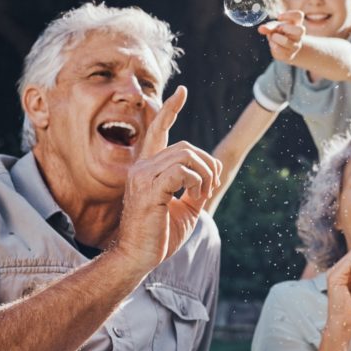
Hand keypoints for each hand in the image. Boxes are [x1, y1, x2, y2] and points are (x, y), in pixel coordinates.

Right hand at [115, 86, 222, 273]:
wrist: (138, 258)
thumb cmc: (159, 236)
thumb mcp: (185, 208)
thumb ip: (196, 188)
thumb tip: (212, 174)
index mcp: (149, 168)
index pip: (158, 130)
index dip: (170, 110)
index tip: (182, 92)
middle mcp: (142, 167)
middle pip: (186, 147)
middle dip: (208, 164)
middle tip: (211, 187)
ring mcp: (142, 176)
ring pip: (186, 155)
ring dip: (205, 174)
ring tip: (204, 194)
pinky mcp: (149, 188)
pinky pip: (182, 171)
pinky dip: (197, 182)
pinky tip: (196, 196)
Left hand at [258, 10, 305, 61]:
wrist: (282, 48)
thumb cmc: (279, 33)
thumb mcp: (274, 27)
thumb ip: (268, 27)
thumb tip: (261, 29)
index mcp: (296, 24)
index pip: (299, 15)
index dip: (289, 15)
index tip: (279, 17)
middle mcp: (299, 35)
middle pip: (301, 30)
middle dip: (288, 28)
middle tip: (280, 28)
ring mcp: (296, 45)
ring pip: (288, 42)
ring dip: (276, 38)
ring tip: (273, 37)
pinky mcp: (290, 55)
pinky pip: (281, 51)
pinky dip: (274, 46)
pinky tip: (273, 44)